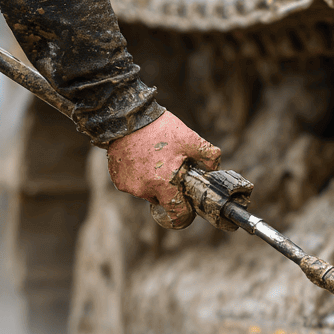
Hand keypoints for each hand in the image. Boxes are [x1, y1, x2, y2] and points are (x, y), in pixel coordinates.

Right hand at [106, 111, 221, 228]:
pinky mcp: (118, 179)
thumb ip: (209, 155)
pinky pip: (133, 184)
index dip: (185, 214)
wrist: (127, 118)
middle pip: (162, 202)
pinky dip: (139, 177)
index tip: (187, 207)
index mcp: (164, 184)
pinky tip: (142, 161)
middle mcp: (144, 189)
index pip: (176, 215)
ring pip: (147, 192)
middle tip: (171, 171)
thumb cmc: (159, 129)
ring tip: (156, 162)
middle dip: (169, 191)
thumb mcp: (190, 139)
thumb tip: (215, 167)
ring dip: (153, 183)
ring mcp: (129, 185)